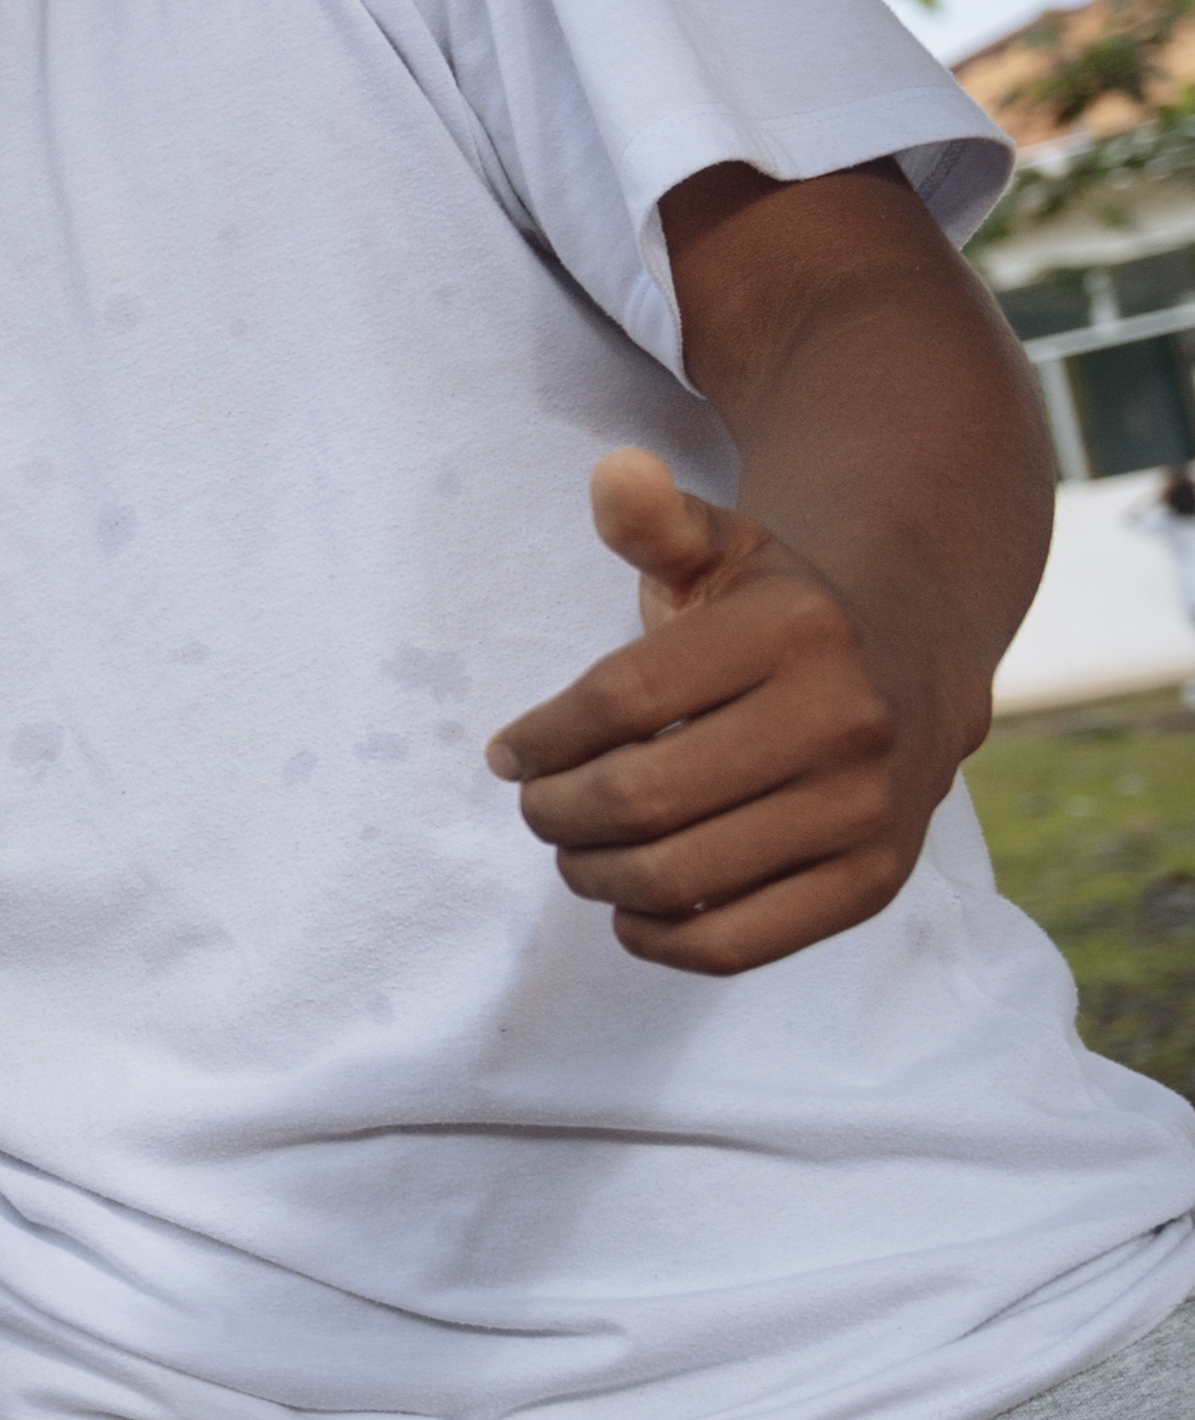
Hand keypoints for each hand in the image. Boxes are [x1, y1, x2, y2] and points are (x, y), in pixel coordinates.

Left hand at [483, 450, 948, 973]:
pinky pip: (732, 945)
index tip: (508, 755)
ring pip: (675, 877)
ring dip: (592, 875)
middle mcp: (845, 719)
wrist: (911, 669)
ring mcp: (866, 809)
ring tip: (576, 850)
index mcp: (795, 630)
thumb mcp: (721, 552)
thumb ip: (656, 523)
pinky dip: (657, 937)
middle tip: (539, 808)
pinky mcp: (872, 884)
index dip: (540, 739)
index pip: (618, 701)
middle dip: (554, 813)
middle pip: (637, 798)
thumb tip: (614, 473)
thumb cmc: (774, 615)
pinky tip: (630, 906)